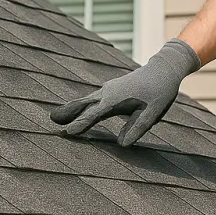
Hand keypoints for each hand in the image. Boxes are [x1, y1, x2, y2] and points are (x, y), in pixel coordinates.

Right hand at [49, 38, 200, 145]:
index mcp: (116, 100)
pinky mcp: (112, 89)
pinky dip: (81, 104)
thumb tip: (122, 145)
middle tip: (50, 120)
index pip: (94, 115)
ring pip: (86, 100)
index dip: (80, 124)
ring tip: (55, 116)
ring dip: (71, 108)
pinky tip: (78, 109)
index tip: (66, 133)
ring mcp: (109, 89)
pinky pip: (92, 98)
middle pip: (83, 104)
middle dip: (67, 112)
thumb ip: (137, 128)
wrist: (164, 69)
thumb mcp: (152, 113)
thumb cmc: (160, 92)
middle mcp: (108, 92)